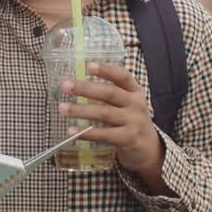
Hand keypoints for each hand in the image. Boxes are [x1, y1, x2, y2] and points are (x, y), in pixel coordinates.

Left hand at [59, 61, 162, 175]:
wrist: (149, 146)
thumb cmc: (131, 119)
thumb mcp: (127, 102)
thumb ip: (107, 94)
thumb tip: (74, 85)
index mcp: (134, 90)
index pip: (122, 76)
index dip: (106, 70)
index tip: (88, 65)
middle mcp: (136, 104)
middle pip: (110, 93)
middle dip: (85, 88)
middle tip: (65, 86)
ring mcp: (134, 121)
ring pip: (105, 113)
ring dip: (81, 110)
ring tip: (63, 108)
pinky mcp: (129, 138)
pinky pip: (105, 135)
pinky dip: (87, 133)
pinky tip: (72, 132)